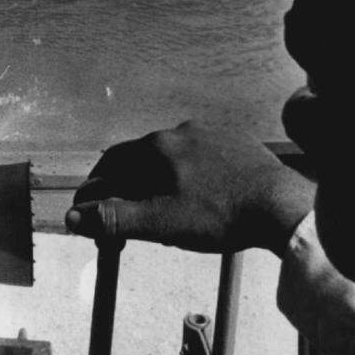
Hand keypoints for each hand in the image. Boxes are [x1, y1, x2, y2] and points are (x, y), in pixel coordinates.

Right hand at [65, 117, 312, 254]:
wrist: (280, 206)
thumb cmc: (220, 215)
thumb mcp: (161, 223)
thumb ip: (116, 219)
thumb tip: (73, 218)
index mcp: (159, 146)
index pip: (112, 162)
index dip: (96, 186)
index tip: (90, 208)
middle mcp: (183, 131)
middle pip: (141, 158)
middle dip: (126, 186)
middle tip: (123, 215)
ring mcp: (213, 134)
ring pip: (172, 157)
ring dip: (158, 180)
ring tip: (158, 209)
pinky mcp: (238, 143)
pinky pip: (202, 157)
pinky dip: (188, 175)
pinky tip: (197, 196)